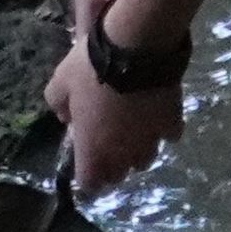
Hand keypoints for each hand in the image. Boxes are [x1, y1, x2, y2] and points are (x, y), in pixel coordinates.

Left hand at [44, 35, 183, 197]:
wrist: (135, 48)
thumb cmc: (92, 69)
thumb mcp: (61, 81)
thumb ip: (58, 104)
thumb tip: (65, 117)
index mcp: (93, 149)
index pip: (89, 183)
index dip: (87, 176)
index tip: (85, 161)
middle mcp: (123, 153)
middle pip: (118, 175)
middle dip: (112, 165)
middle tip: (107, 142)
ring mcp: (150, 140)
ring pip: (145, 159)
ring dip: (137, 150)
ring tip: (133, 129)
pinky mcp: (172, 124)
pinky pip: (168, 135)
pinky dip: (161, 128)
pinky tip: (155, 112)